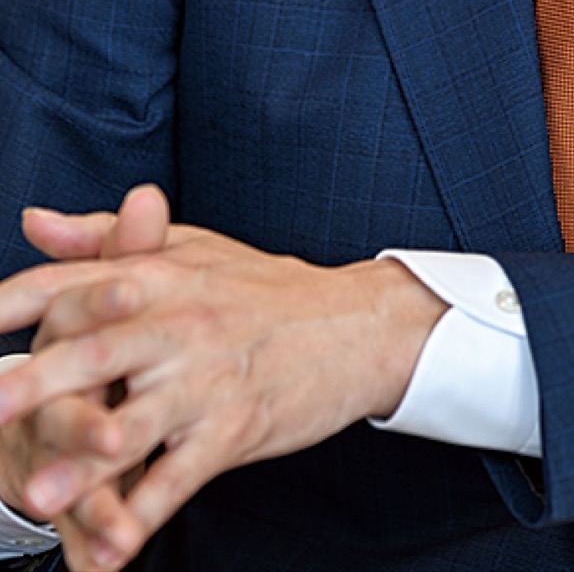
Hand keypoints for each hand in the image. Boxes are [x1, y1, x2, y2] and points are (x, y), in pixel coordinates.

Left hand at [0, 209, 446, 570]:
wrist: (355, 324)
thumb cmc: (260, 286)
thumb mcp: (189, 249)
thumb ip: (105, 239)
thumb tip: (32, 221)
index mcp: (162, 276)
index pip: (77, 283)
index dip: (19, 300)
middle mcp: (181, 324)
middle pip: (100, 353)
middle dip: (40, 382)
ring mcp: (208, 382)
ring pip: (137, 427)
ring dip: (85, 466)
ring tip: (38, 496)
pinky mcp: (236, 430)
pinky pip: (181, 479)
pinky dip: (144, 517)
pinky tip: (110, 550)